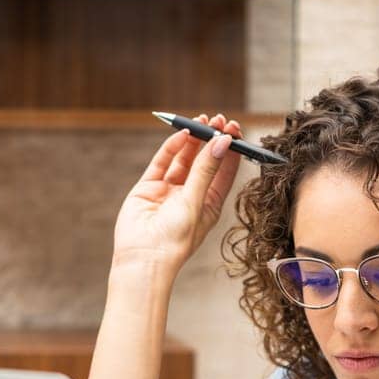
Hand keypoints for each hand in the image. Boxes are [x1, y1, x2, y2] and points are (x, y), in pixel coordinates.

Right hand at [110, 113, 242, 275]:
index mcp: (209, 203)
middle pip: (205, 160)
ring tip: (202, 121)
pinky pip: (163, 162)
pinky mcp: (149, 187)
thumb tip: (223, 141)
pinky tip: (183, 134)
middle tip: (219, 119)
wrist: (143, 258)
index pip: (225, 171)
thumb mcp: (196, 201)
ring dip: (194, 140)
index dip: (230, 149)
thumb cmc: (175, 239)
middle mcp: (190, 195)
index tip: (235, 129)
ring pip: (184, 158)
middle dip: (212, 139)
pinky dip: (172, 147)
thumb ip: (206, 169)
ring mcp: (169, 190)